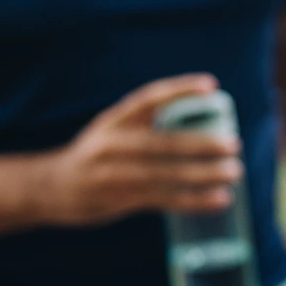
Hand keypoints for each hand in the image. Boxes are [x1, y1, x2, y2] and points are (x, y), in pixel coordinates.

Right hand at [36, 74, 241, 225]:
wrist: (50, 187)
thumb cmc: (97, 154)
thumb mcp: (113, 129)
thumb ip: (147, 123)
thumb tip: (204, 120)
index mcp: (113, 119)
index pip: (149, 98)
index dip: (179, 90)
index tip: (211, 85)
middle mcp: (112, 144)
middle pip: (162, 143)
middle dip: (201, 144)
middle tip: (234, 144)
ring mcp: (113, 174)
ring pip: (165, 175)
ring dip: (203, 175)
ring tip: (234, 173)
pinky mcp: (118, 200)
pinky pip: (162, 199)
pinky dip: (193, 200)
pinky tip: (219, 200)